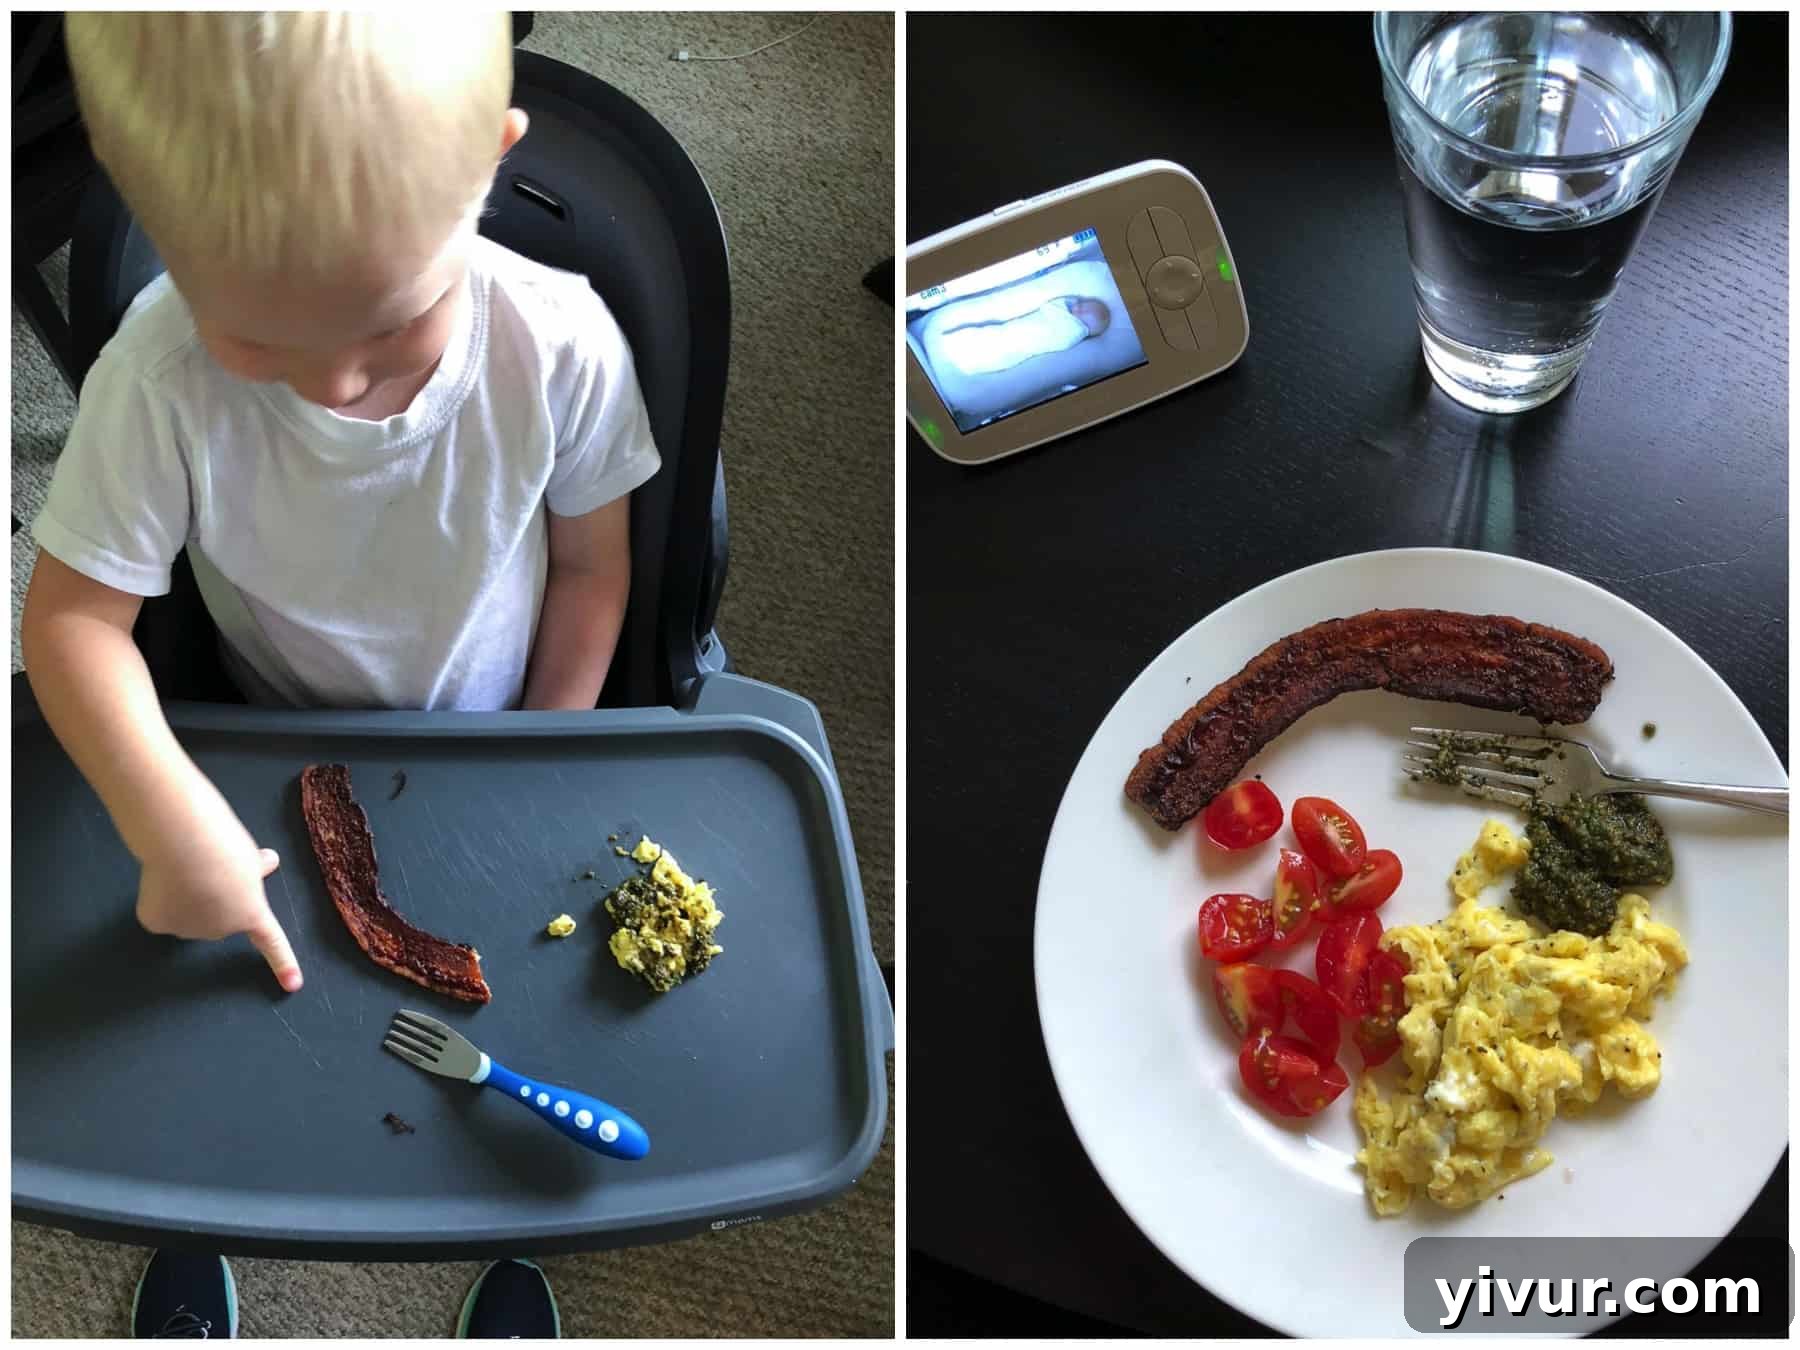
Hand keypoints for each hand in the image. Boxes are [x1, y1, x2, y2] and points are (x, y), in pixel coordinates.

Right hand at [136, 822, 303, 992]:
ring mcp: (188, 930)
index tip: (294, 985)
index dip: (283, 963)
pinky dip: (159, 898)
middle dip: (214, 898)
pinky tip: (162, 878)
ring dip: (185, 898)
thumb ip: (255, 868)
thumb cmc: (224, 845)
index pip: (271, 942)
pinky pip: (160, 912)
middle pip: (217, 916)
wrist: (184, 843)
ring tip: (184, 867)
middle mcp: (222, 930)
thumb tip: (269, 861)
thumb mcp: (250, 855)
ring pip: (186, 915)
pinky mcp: (157, 924)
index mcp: (252, 913)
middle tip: (208, 868)